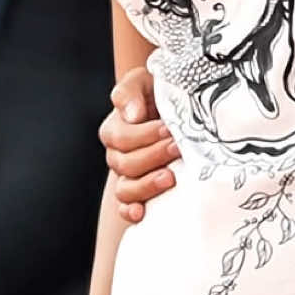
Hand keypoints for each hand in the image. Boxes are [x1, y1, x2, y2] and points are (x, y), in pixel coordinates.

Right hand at [100, 66, 178, 223]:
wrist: (178, 109)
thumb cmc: (159, 93)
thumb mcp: (144, 81)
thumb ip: (130, 91)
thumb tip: (131, 114)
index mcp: (116, 128)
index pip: (121, 137)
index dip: (144, 135)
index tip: (169, 129)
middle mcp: (118, 155)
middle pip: (126, 163)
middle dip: (154, 156)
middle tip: (178, 148)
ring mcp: (128, 176)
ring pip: (125, 189)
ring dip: (146, 186)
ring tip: (170, 178)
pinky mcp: (140, 192)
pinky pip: (126, 207)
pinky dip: (130, 212)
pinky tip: (141, 213)